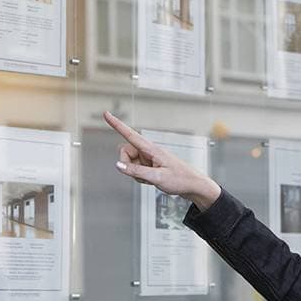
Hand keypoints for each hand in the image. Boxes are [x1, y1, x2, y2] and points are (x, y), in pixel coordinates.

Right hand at [103, 111, 221, 210]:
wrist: (194, 186)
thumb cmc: (180, 180)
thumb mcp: (156, 178)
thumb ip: (135, 171)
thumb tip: (118, 165)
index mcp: (152, 149)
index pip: (130, 134)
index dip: (116, 124)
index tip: (106, 114)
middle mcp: (150, 151)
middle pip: (126, 152)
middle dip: (127, 164)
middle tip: (140, 175)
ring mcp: (150, 158)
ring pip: (130, 162)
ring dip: (134, 172)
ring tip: (150, 179)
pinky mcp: (151, 165)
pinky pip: (136, 169)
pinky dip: (139, 176)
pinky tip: (152, 180)